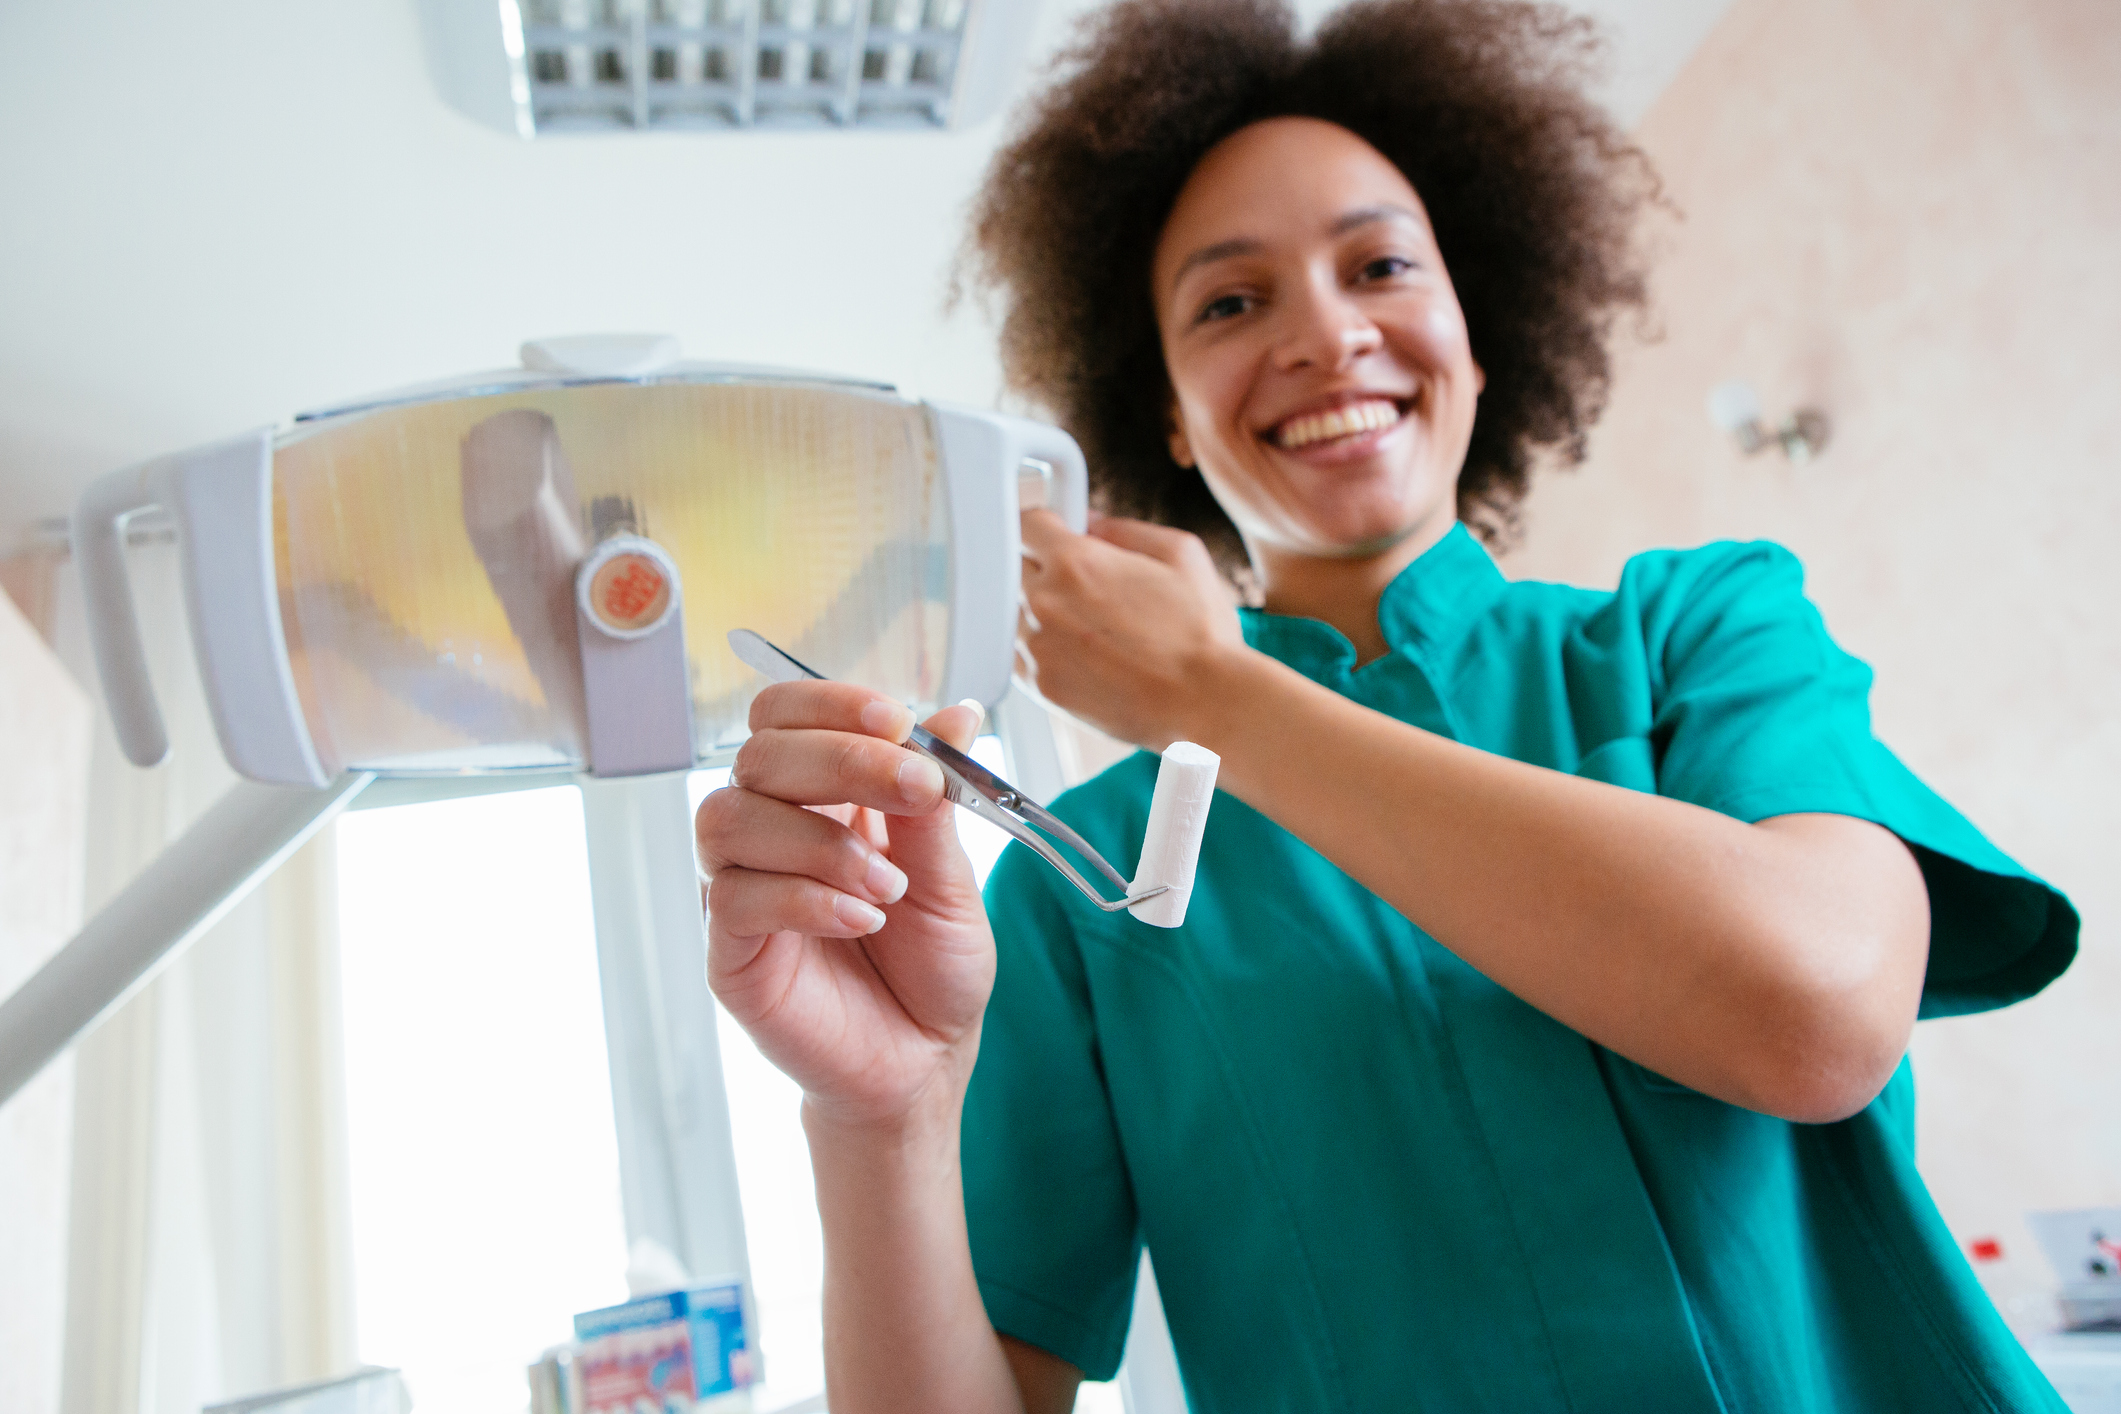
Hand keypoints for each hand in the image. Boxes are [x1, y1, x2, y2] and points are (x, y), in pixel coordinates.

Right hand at [697, 683, 992, 1130]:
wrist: (925, 1061)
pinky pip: (732, 897)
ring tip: (887, 887)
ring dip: (821, 840)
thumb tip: (955, 714)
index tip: (898, 723)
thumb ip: (935, 802)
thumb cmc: (934, 966)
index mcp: (821, 796)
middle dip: (844, 760)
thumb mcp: (952, 877)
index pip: (785, 715)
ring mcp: (740, 888)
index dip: (830, 704)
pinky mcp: (728, 950)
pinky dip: (805, 899)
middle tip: (917, 793)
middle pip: (759, 754)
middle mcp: (769, 831)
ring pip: (728, 818)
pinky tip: (862, 922)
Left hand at [1017, 509, 1247, 747]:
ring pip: (1012, 613)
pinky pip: (1017, 655)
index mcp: (1075, 562)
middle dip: (1041, 566)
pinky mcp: (1041, 685)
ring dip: (1037, 610)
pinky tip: (1076, 651)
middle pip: (1014, 567)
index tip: (1055, 535)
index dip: (1043, 526)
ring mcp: (1038, 647)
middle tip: (1080, 581)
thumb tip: (1090, 523)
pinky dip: (1037, 648)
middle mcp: (1046, 602)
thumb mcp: (1180, 553)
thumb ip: (1125, 528)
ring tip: (1085, 623)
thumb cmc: (1201, 632)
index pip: (1025, 525)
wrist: (1205, 701)